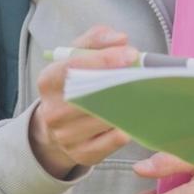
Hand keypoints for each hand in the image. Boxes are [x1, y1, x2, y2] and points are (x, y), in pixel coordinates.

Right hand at [28, 25, 135, 177]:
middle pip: (91, 96)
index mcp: (48, 81)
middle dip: (121, 82)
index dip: (104, 60)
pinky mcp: (83, 155)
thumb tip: (121, 39)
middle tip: (145, 73)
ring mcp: (66, 137)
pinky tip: (134, 114)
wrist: (58, 123)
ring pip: (106, 118)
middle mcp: (52, 112)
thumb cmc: (74, 82)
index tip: (131, 54)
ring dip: (129, 104)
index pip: (73, 69)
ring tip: (145, 91)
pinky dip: (127, 125)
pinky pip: (114, 140)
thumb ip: (97, 39)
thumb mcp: (78, 55)